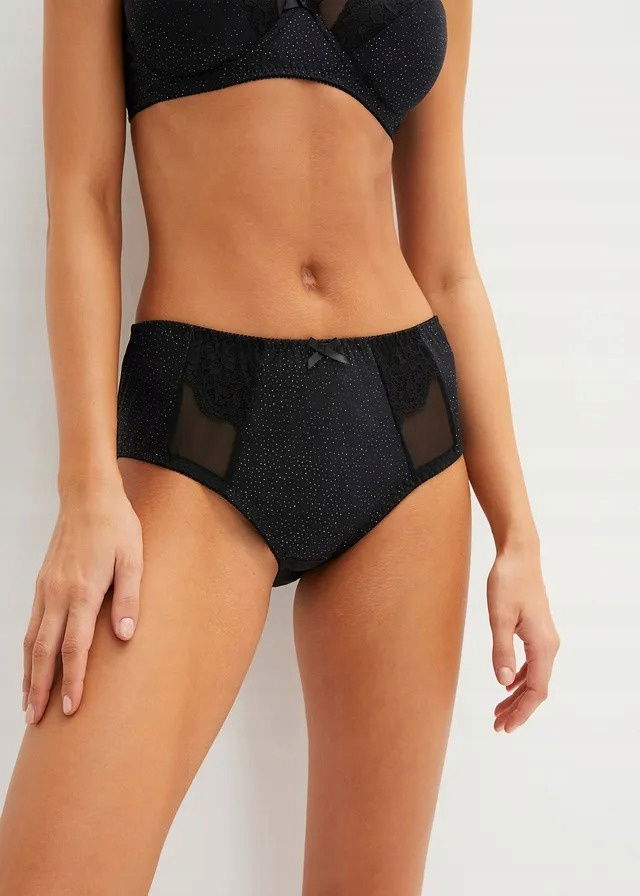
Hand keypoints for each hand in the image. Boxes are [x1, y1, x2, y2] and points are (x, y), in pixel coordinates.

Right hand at [23, 475, 142, 723]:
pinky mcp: (43, 584)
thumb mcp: (133, 558)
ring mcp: (46, 590)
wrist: (88, 496)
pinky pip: (31, 625)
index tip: (70, 709)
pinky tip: (30, 664)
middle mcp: (58, 595)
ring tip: (28, 703)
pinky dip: (28, 651)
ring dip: (29, 674)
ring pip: (32, 641)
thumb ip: (129, 596)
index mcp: (83, 592)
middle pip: (44, 652)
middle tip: (36, 720)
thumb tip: (126, 635)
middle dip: (40, 688)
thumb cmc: (117, 526)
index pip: (74, 647)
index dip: (72, 680)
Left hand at [487, 544, 559, 732]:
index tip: (505, 727)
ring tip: (498, 712)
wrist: (519, 556)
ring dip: (517, 696)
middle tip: (497, 726)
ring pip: (534, 677)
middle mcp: (549, 645)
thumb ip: (501, 650)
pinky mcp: (537, 632)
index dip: (521, 711)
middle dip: (518, 709)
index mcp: (542, 646)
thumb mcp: (498, 617)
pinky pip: (532, 664)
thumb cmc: (507, 582)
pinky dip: (519, 679)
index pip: (536, 689)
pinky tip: (507, 684)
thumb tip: (502, 683)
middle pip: (537, 688)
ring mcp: (545, 639)